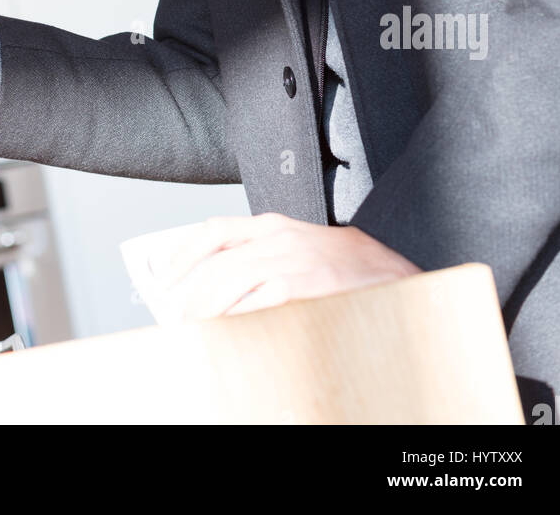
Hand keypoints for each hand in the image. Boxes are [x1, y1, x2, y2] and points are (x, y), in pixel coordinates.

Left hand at [141, 213, 420, 321]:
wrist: (395, 275)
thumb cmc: (346, 267)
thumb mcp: (299, 249)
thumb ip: (262, 257)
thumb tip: (216, 286)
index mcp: (275, 226)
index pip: (215, 231)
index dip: (183, 252)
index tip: (165, 275)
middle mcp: (279, 239)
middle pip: (216, 264)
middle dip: (190, 294)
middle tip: (177, 318)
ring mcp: (292, 263)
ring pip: (230, 283)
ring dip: (206, 310)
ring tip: (195, 329)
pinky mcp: (304, 288)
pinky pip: (257, 306)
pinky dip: (237, 321)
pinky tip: (227, 333)